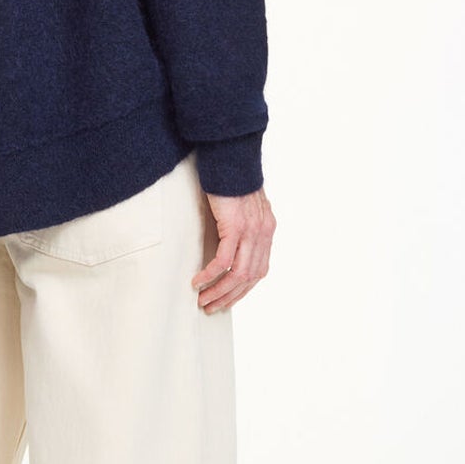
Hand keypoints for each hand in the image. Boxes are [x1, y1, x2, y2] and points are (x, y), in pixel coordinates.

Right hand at [191, 186, 274, 311]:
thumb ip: (242, 224)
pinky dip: (210, 274)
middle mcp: (263, 233)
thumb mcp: (242, 206)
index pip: (259, 270)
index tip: (227, 299)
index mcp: (267, 230)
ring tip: (202, 300)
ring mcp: (251, 231)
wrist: (231, 157)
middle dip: (230, 297)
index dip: (243, 289)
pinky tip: (198, 282)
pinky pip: (223, 260)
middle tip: (212, 307)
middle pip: (250, 277)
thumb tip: (229, 241)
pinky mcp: (236, 226)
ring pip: (238, 274)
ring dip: (219, 291)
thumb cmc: (231, 178)